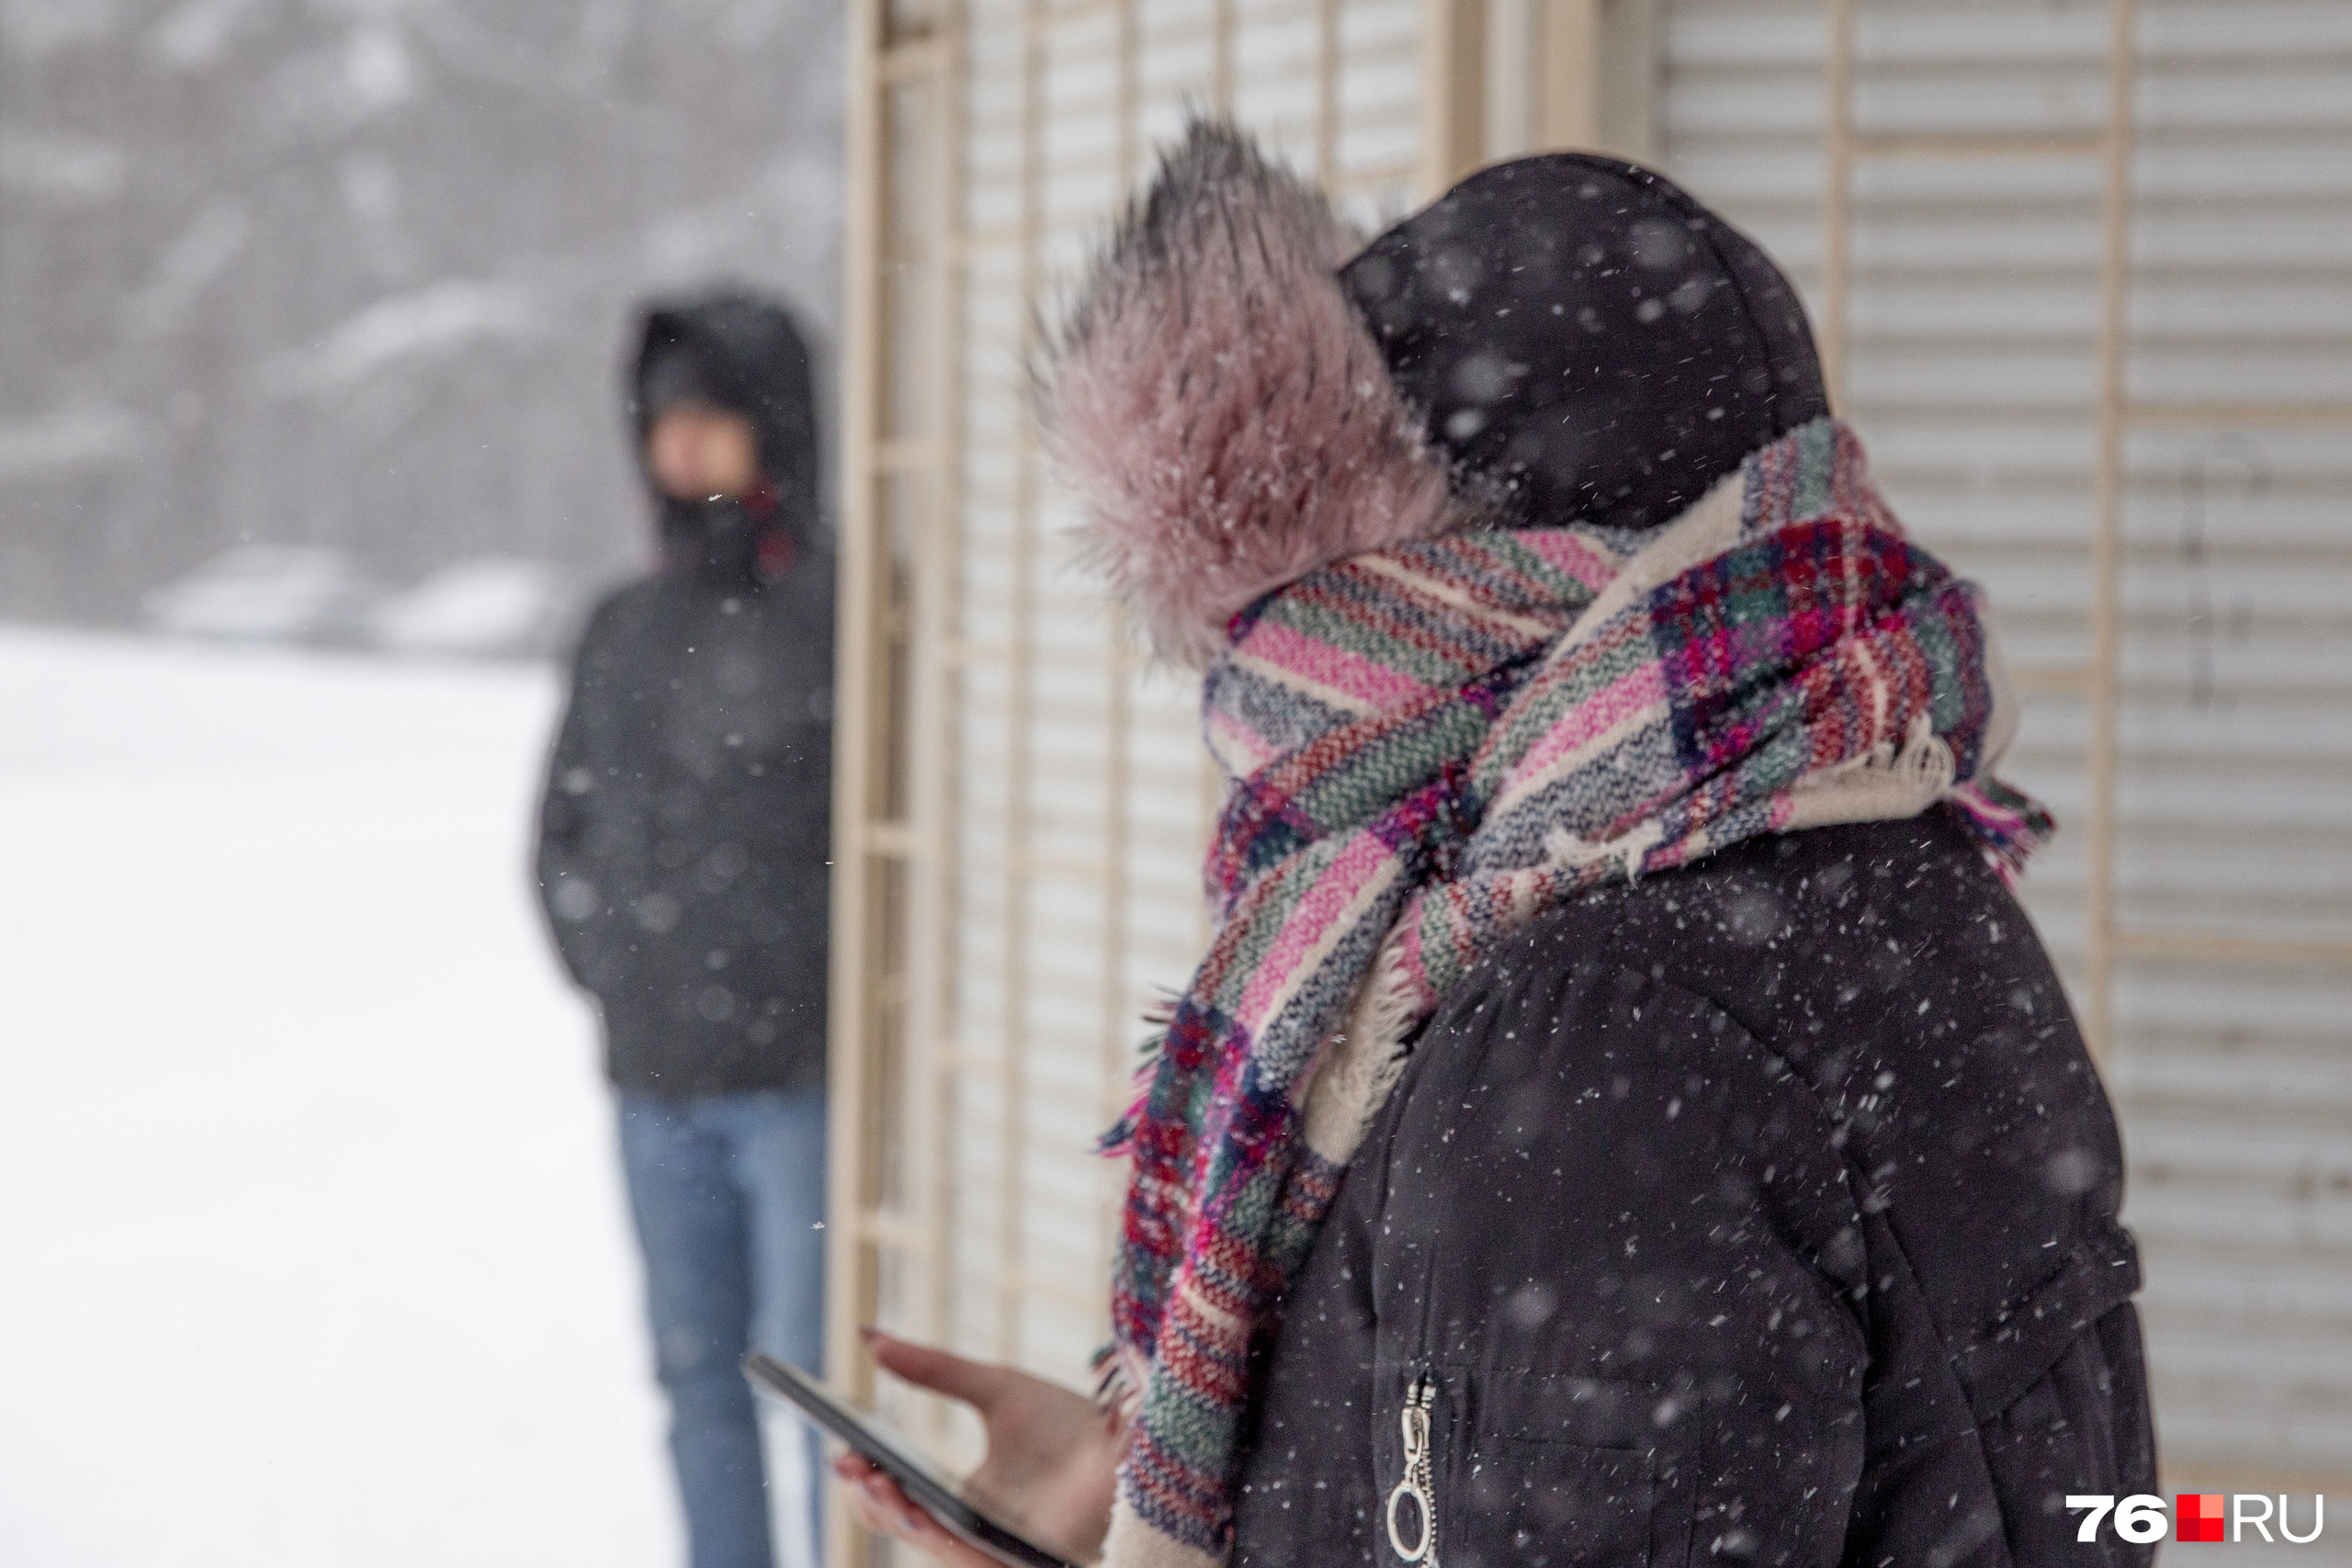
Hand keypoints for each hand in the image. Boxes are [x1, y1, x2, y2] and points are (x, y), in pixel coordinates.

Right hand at [836, 1329, 1121, 1564]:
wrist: (1131, 1438)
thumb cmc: (1069, 1422)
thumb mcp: (993, 1387)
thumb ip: (933, 1368)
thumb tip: (871, 1336)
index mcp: (960, 1496)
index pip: (897, 1497)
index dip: (863, 1478)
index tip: (840, 1447)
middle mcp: (970, 1528)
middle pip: (900, 1524)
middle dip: (868, 1495)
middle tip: (850, 1460)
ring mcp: (994, 1547)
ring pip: (927, 1544)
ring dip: (891, 1513)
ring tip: (871, 1476)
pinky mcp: (1019, 1558)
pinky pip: (967, 1556)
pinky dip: (933, 1534)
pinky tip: (914, 1505)